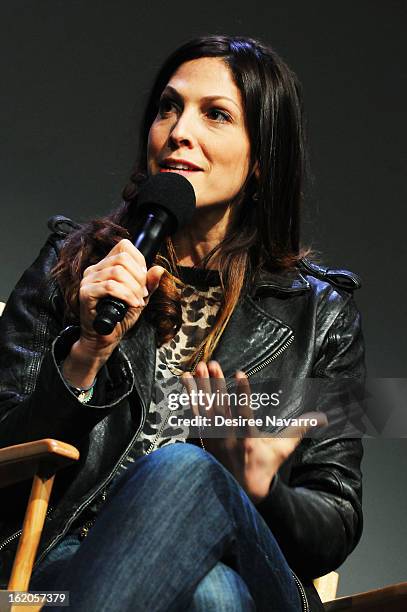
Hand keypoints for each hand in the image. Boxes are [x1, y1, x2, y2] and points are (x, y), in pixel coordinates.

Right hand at [63, 239, 163, 386]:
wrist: (105, 339)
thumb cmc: (119, 318)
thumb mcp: (139, 298)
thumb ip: (149, 284)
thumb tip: (159, 269)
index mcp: (105, 265)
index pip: (124, 247)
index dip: (139, 261)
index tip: (144, 280)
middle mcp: (94, 269)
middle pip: (122, 258)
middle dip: (139, 277)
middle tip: (143, 294)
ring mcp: (88, 280)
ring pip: (117, 272)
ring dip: (133, 288)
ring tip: (138, 302)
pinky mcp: (85, 293)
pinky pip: (109, 286)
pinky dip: (126, 295)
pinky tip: (132, 304)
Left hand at [181, 361, 326, 502]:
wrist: (241, 491)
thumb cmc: (264, 466)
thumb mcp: (283, 449)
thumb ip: (300, 430)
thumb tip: (323, 417)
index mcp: (249, 439)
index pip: (245, 412)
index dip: (242, 392)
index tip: (240, 373)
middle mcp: (229, 438)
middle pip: (221, 407)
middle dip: (217, 384)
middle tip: (213, 363)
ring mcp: (213, 437)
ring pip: (205, 408)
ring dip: (201, 386)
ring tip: (198, 366)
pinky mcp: (203, 436)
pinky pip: (194, 414)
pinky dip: (190, 396)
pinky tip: (186, 380)